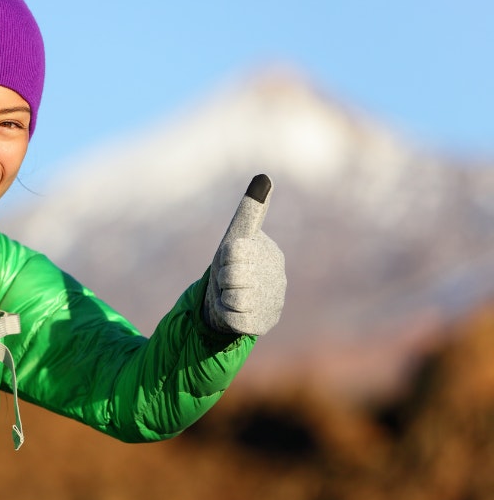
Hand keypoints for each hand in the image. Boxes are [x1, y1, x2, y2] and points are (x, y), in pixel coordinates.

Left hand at [204, 174, 285, 335]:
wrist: (228, 302)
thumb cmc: (232, 264)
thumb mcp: (236, 235)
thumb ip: (250, 209)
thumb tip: (265, 176)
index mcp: (270, 252)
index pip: (234, 250)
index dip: (225, 257)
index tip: (231, 258)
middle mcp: (277, 277)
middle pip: (231, 275)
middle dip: (223, 279)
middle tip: (229, 280)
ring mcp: (273, 301)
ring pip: (233, 298)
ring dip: (224, 298)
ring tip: (232, 295)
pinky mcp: (265, 323)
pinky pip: (234, 319)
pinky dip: (227, 316)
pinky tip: (235, 312)